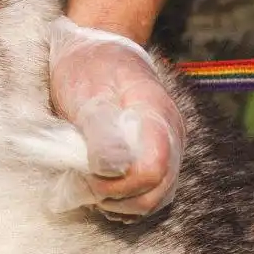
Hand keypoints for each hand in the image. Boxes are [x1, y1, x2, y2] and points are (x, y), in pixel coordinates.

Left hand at [48, 16, 185, 218]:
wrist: (94, 51)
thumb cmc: (88, 68)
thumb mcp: (89, 96)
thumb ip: (102, 133)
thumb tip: (113, 172)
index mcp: (156, 117)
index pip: (152, 170)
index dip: (119, 185)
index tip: (88, 176)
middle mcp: (170, 137)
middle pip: (156, 192)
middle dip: (118, 198)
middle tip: (84, 185)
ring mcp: (165, 149)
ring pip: (153, 198)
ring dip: (119, 202)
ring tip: (88, 187)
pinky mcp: (153, 158)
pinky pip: (147, 193)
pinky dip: (123, 199)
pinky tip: (99, 190)